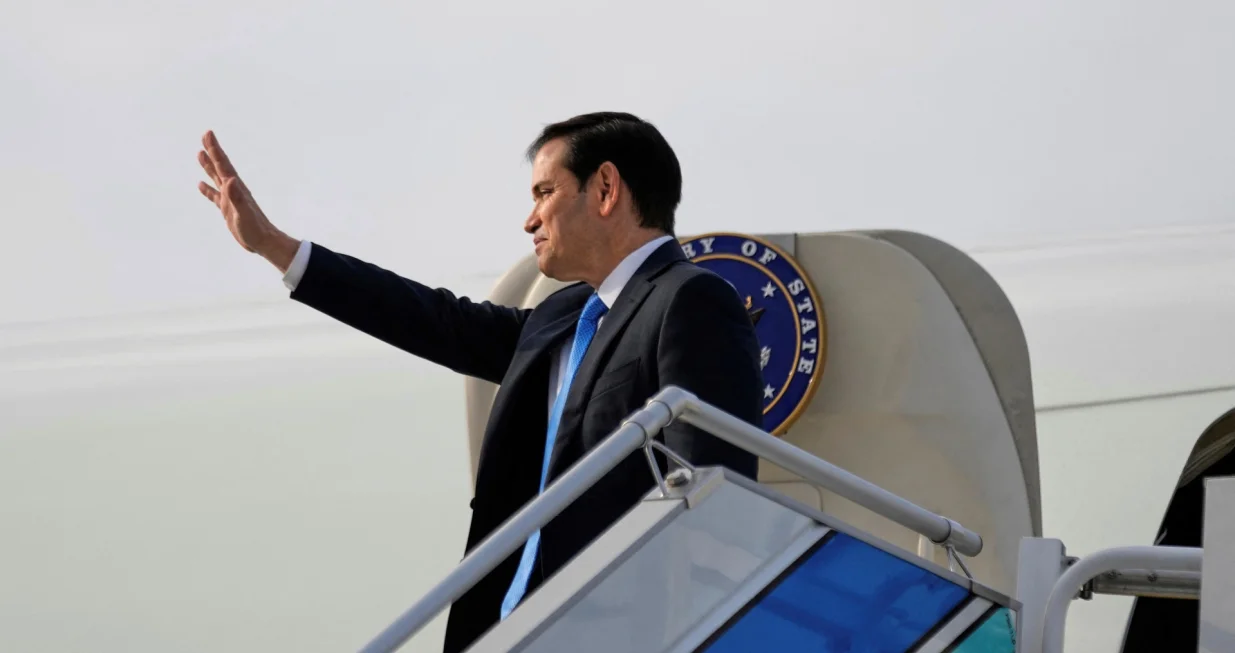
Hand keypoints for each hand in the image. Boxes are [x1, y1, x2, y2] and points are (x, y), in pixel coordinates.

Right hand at [197, 131, 296, 269]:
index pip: (223, 164)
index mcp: (236, 187)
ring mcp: (230, 198)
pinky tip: (200, 184)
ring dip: (208, 165)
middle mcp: (233, 189)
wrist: (263, 241)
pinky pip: (214, 195)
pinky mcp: (227, 209)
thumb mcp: (244, 213)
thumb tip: (230, 180)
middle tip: (205, 135)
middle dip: (212, 151)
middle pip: (220, 166)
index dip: (215, 149)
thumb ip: (237, 197)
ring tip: (199, 153)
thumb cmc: (255, 229)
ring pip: (216, 177)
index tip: (208, 133)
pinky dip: (207, 189)